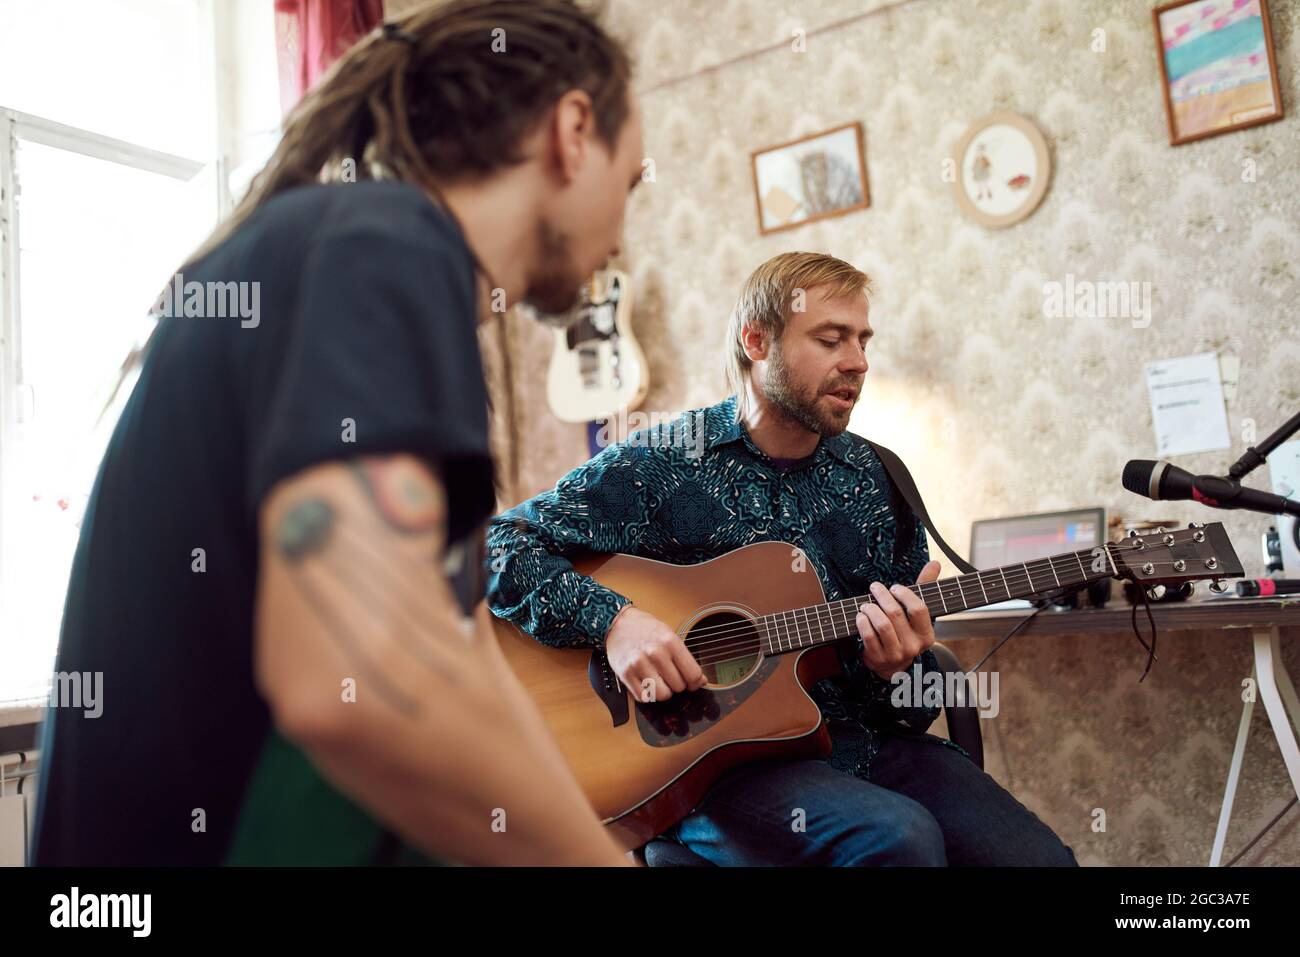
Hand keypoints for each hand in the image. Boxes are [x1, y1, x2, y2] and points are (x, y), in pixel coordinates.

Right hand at [604, 605, 706, 703]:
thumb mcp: (669, 635)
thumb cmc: (646, 629)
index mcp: (670, 641)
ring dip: (663, 691)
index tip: (692, 682)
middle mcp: (655, 652)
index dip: (695, 682)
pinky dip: (647, 694)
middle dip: (677, 684)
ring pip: (662, 695)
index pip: (693, 674)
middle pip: (678, 686)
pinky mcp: (625, 674)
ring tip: (659, 681)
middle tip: (670, 676)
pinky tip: (646, 682)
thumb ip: (685, 658)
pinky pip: (644, 697)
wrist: (618, 623)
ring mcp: (639, 664)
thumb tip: (700, 681)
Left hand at [856, 559, 939, 679]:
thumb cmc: (905, 631)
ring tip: (866, 603)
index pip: (919, 609)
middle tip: (875, 588)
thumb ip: (925, 587)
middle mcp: (913, 646)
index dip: (904, 594)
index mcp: (927, 634)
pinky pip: (868, 636)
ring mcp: (896, 654)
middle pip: (896, 614)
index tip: (894, 588)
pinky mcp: (878, 658)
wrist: (892, 666)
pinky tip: (860, 616)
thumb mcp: (916, 614)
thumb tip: (935, 563)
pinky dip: (862, 622)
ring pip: (882, 625)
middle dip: (882, 596)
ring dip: (870, 609)